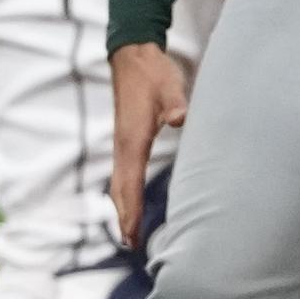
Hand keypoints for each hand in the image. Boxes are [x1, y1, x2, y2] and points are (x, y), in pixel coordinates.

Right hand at [107, 42, 188, 248]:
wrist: (133, 55)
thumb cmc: (153, 73)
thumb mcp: (170, 86)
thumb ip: (176, 103)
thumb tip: (180, 118)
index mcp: (133, 138)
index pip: (130, 182)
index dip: (131, 209)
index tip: (132, 233)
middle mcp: (123, 145)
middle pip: (120, 189)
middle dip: (124, 217)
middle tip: (130, 244)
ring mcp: (122, 142)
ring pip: (119, 182)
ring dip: (122, 207)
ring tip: (128, 231)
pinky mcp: (126, 138)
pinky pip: (123, 173)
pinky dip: (125, 192)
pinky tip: (131, 200)